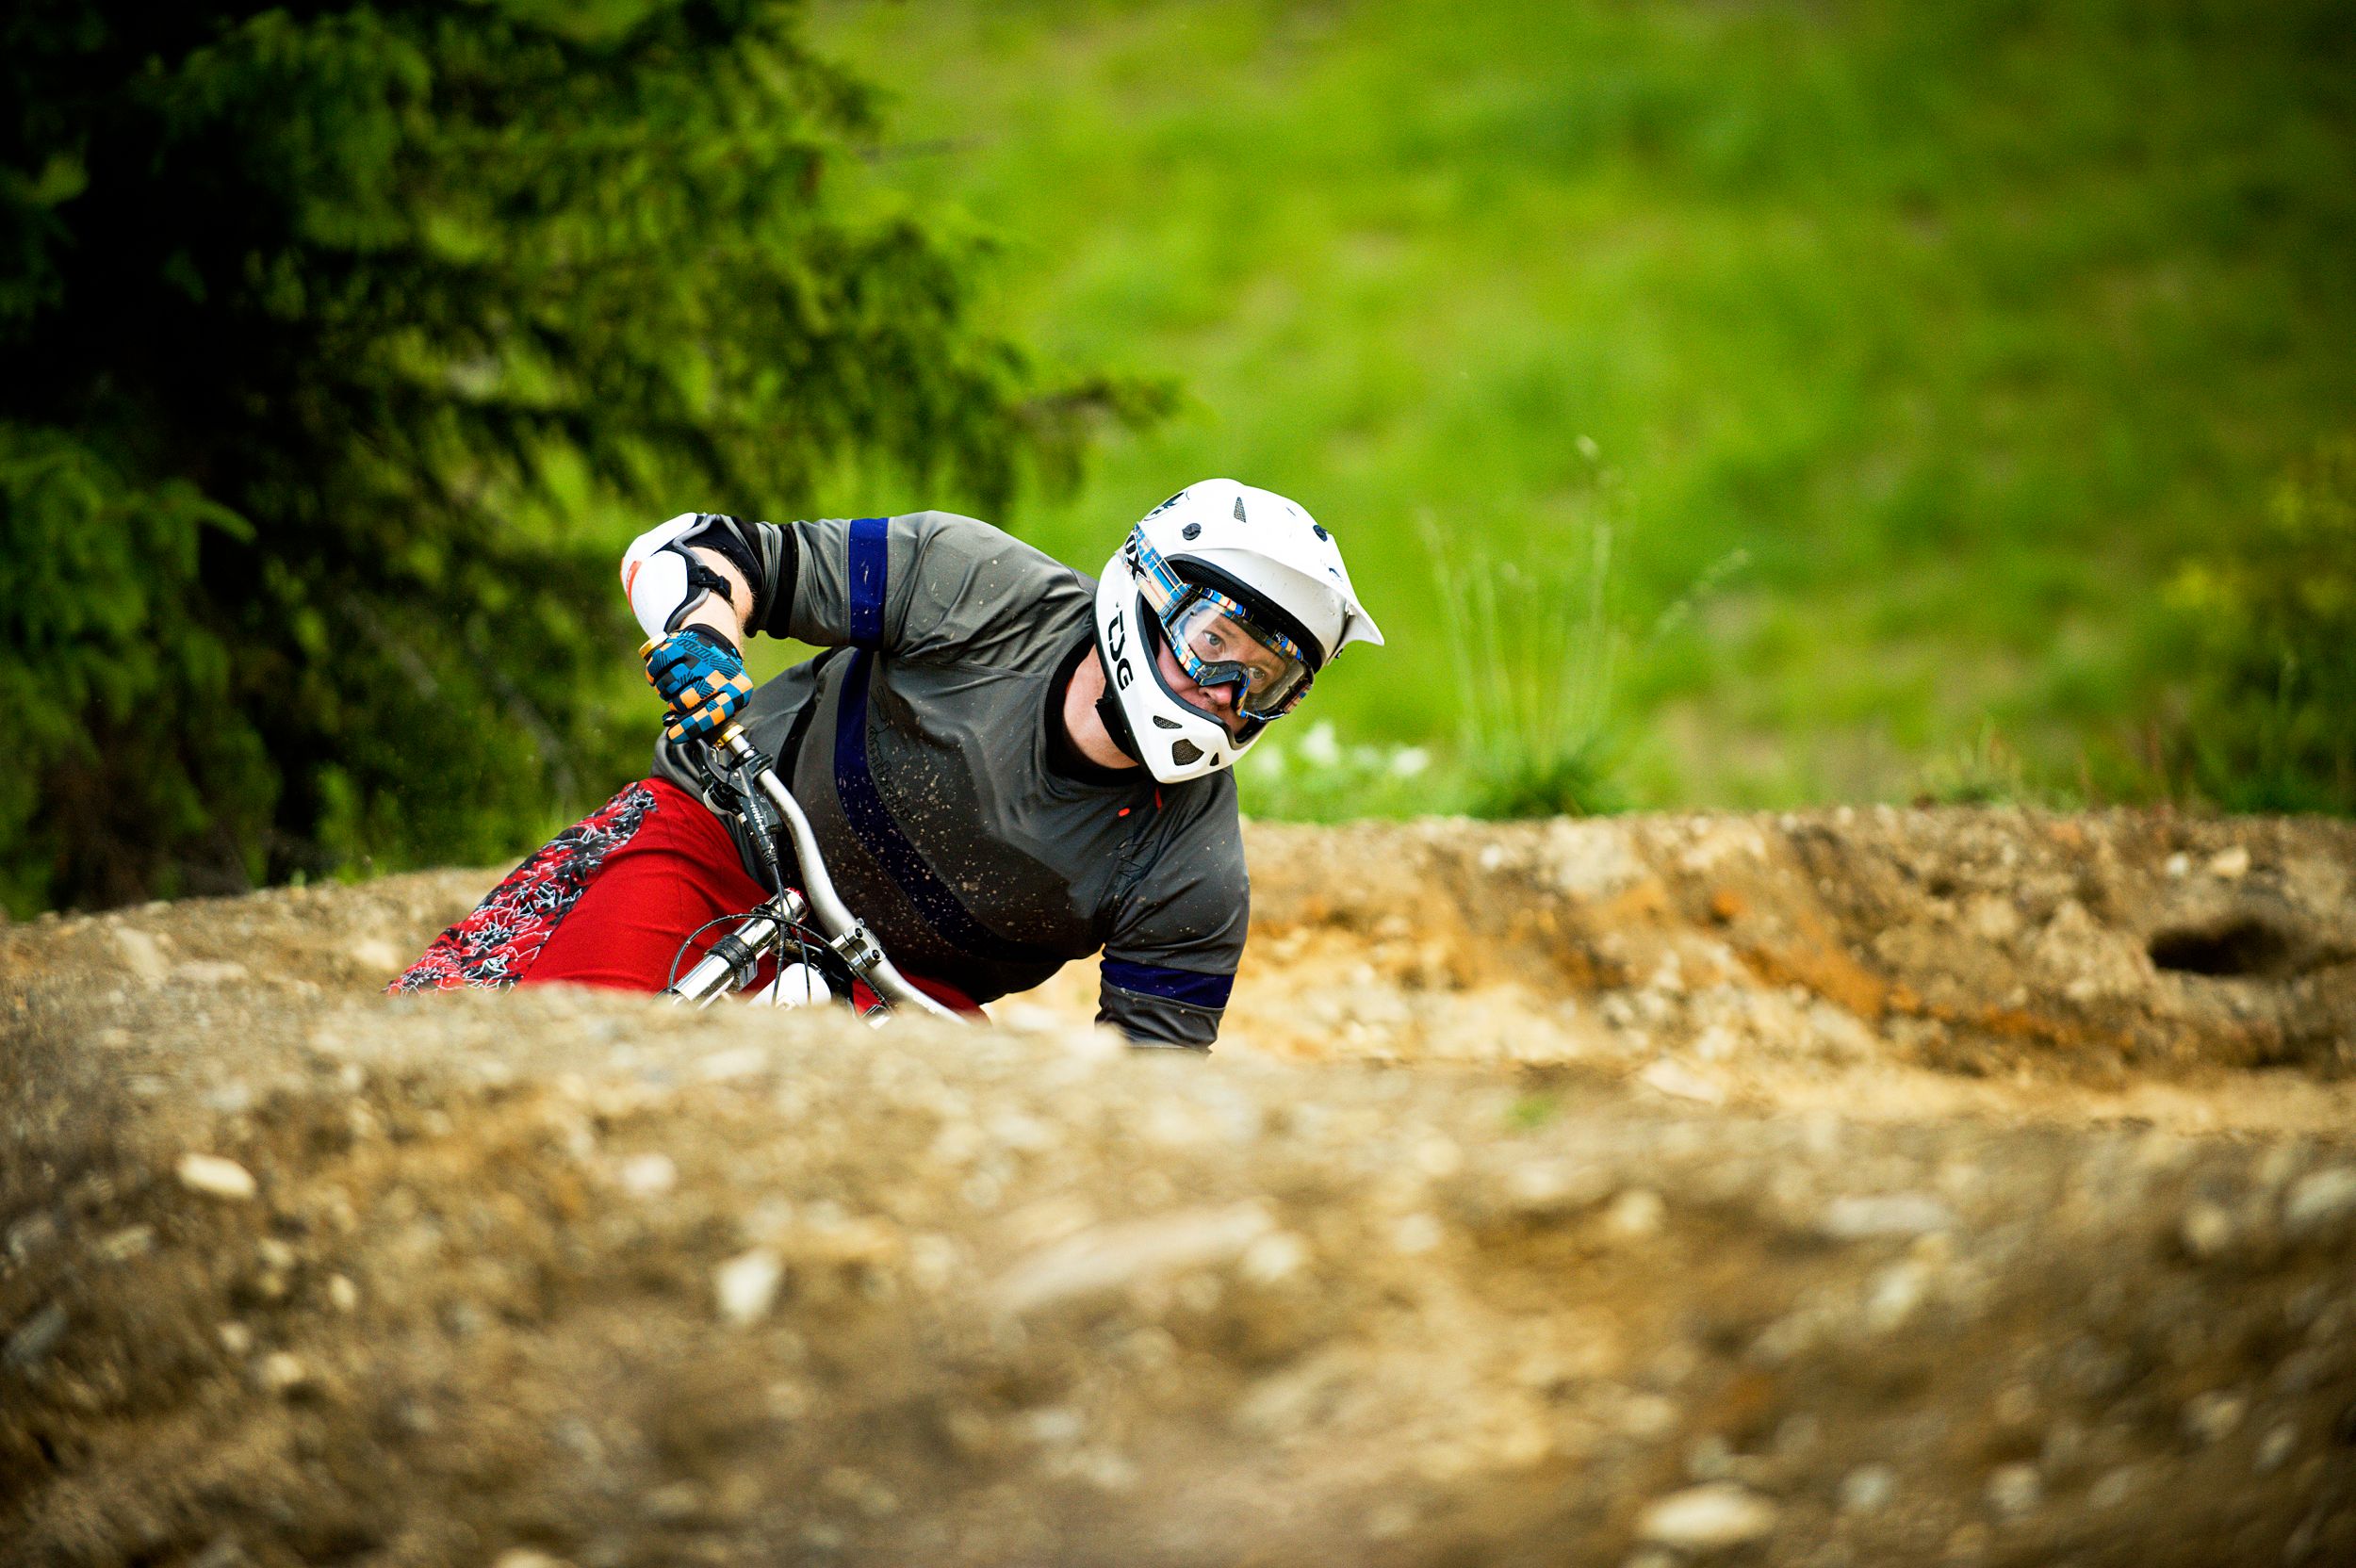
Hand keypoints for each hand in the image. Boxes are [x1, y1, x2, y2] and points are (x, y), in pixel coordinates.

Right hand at [642, 627, 750, 742]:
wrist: (717, 639)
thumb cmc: (720, 678)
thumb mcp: (729, 698)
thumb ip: (714, 718)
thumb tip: (689, 734)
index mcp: (736, 688)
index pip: (713, 712)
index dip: (691, 726)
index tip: (675, 735)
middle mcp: (719, 670)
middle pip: (686, 700)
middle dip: (677, 706)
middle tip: (679, 702)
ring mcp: (699, 655)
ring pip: (669, 684)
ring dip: (665, 691)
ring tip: (673, 687)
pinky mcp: (680, 644)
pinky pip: (657, 666)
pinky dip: (654, 675)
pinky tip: (660, 676)